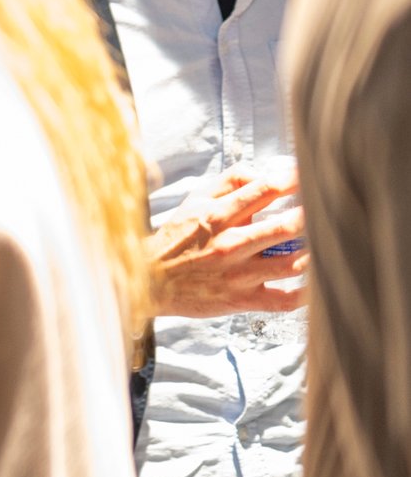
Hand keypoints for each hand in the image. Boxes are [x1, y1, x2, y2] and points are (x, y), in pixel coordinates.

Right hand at [150, 160, 309, 318]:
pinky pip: (285, 301)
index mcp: (218, 216)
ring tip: (324, 244)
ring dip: (316, 253)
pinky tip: (317, 283)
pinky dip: (307, 294)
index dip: (296, 179)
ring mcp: (238, 275)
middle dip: (313, 217)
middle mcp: (230, 244)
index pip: (265, 190)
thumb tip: (267, 175)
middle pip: (287, 227)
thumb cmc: (177, 238)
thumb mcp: (195, 200)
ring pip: (294, 264)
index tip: (312, 176)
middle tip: (327, 212)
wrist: (149, 280)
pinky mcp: (242, 301)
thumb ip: (231, 182)